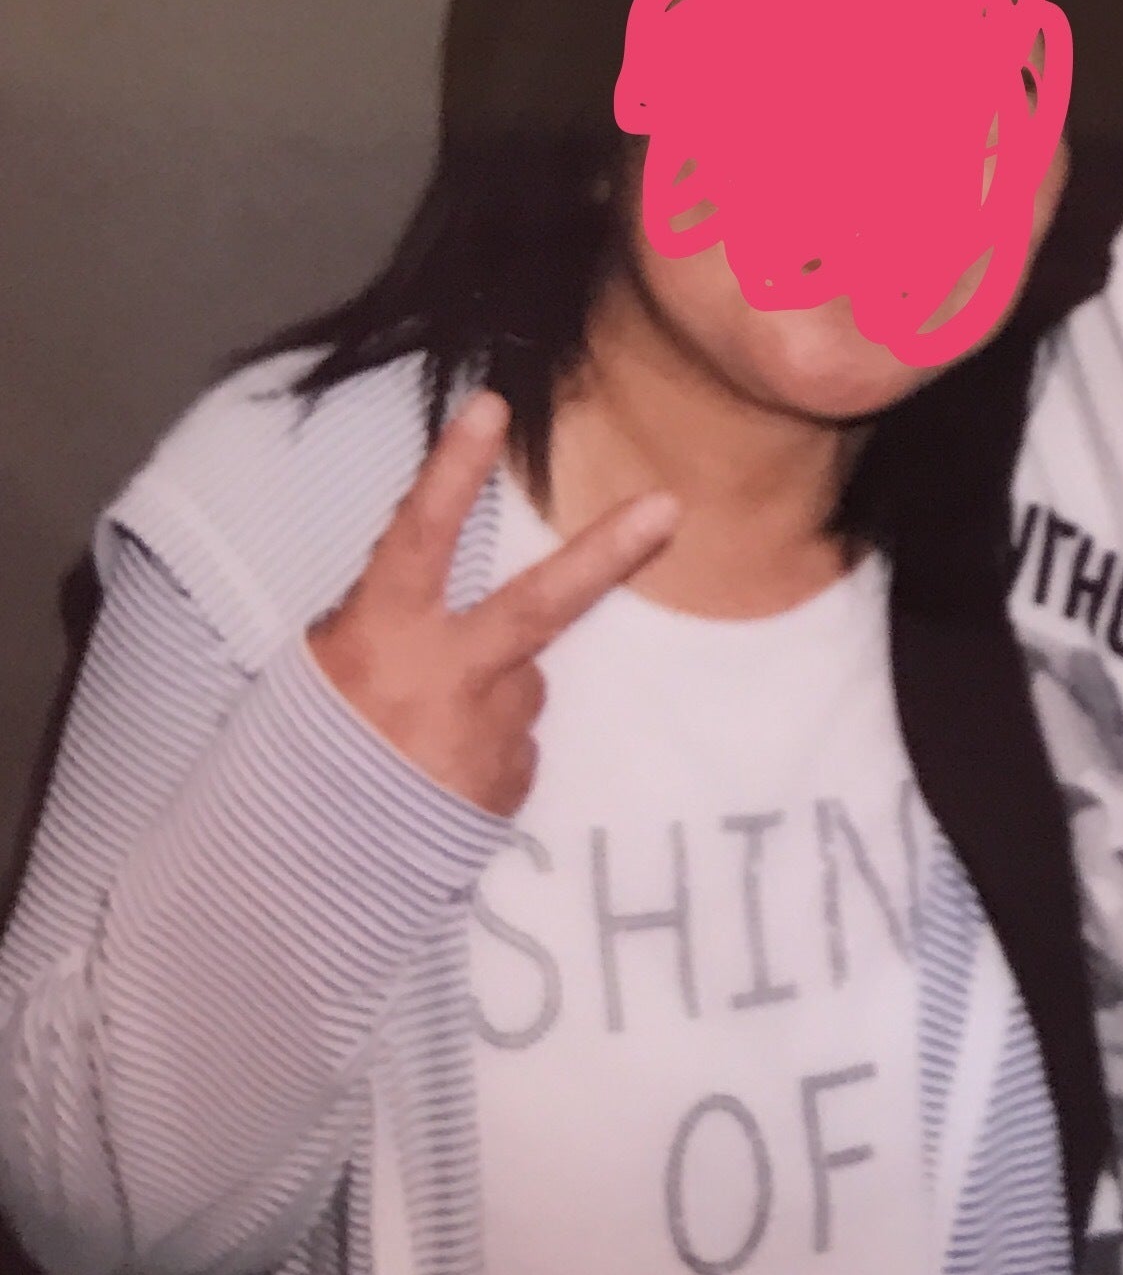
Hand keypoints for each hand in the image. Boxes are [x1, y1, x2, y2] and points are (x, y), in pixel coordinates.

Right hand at [308, 392, 677, 816]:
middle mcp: (448, 676)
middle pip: (540, 604)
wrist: (301, 870)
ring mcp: (489, 732)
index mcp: (383, 634)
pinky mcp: (510, 782)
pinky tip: (437, 776)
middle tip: (669, 509)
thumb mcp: (324, 666)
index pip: (418, 535)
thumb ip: (389, 621)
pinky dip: (484, 750)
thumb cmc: (306, 745)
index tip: (492, 405)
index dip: (452, 469)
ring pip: (518, 683)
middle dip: (608, 552)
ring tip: (422, 740)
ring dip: (486, 698)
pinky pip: (511, 744)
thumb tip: (441, 602)